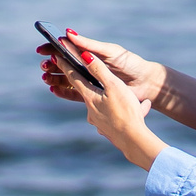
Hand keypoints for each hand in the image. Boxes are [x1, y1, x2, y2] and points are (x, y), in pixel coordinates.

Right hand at [38, 32, 161, 106]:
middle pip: (62, 64)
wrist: (145, 83)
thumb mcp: (109, 51)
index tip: (42, 49)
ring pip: (65, 79)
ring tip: (46, 78)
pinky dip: (62, 91)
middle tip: (43, 66)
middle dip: (50, 65)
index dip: (52, 48)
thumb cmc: (129, 63)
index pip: (66, 49)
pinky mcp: (92, 94)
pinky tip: (53, 89)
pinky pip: (73, 93)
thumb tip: (68, 34)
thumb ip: (89, 44)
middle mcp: (86, 66)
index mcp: (89, 53)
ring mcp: (88, 80)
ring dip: (53, 78)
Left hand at [49, 34, 167, 169]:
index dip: (65, 65)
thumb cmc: (125, 111)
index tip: (56, 56)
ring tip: (131, 98)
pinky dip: (122, 111)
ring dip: (116, 99)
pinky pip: (114, 116)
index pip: (73, 77)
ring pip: (105, 105)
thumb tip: (84, 55)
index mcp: (90, 97)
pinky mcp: (107, 130)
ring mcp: (98, 122)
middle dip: (93, 83)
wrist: (133, 140)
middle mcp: (90, 110)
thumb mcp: (113, 86)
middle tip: (97, 76)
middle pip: (89, 92)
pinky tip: (139, 110)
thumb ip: (99, 70)